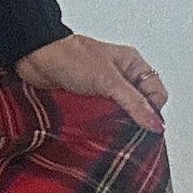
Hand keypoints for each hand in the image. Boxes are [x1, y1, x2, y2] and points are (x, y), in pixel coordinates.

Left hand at [13, 31, 168, 132]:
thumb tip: (156, 123)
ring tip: (113, 135)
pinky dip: (103, 127)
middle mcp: (120, 77)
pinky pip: (103, 120)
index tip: (144, 127)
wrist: (35, 58)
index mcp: (132, 64)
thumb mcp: (108, 80)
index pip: (157, 94)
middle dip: (136, 122)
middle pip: (140, 107)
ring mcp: (104, 91)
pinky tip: (100, 134)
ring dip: (117, 126)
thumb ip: (133, 103)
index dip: (153, 111)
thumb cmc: (69, 56)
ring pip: (121, 116)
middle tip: (130, 135)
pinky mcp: (88, 102)